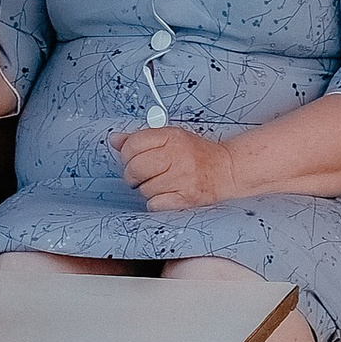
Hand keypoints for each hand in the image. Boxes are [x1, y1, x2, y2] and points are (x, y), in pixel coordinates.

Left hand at [113, 123, 240, 211]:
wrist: (226, 169)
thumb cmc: (197, 153)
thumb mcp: (170, 137)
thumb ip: (141, 138)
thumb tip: (114, 139)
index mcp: (170, 137)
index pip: (133, 144)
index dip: (126, 154)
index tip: (131, 158)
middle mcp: (176, 156)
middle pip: (135, 168)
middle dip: (132, 175)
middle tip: (139, 175)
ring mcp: (182, 177)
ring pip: (144, 189)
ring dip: (146, 189)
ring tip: (159, 184)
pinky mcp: (186, 197)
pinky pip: (155, 204)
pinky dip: (156, 202)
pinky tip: (165, 194)